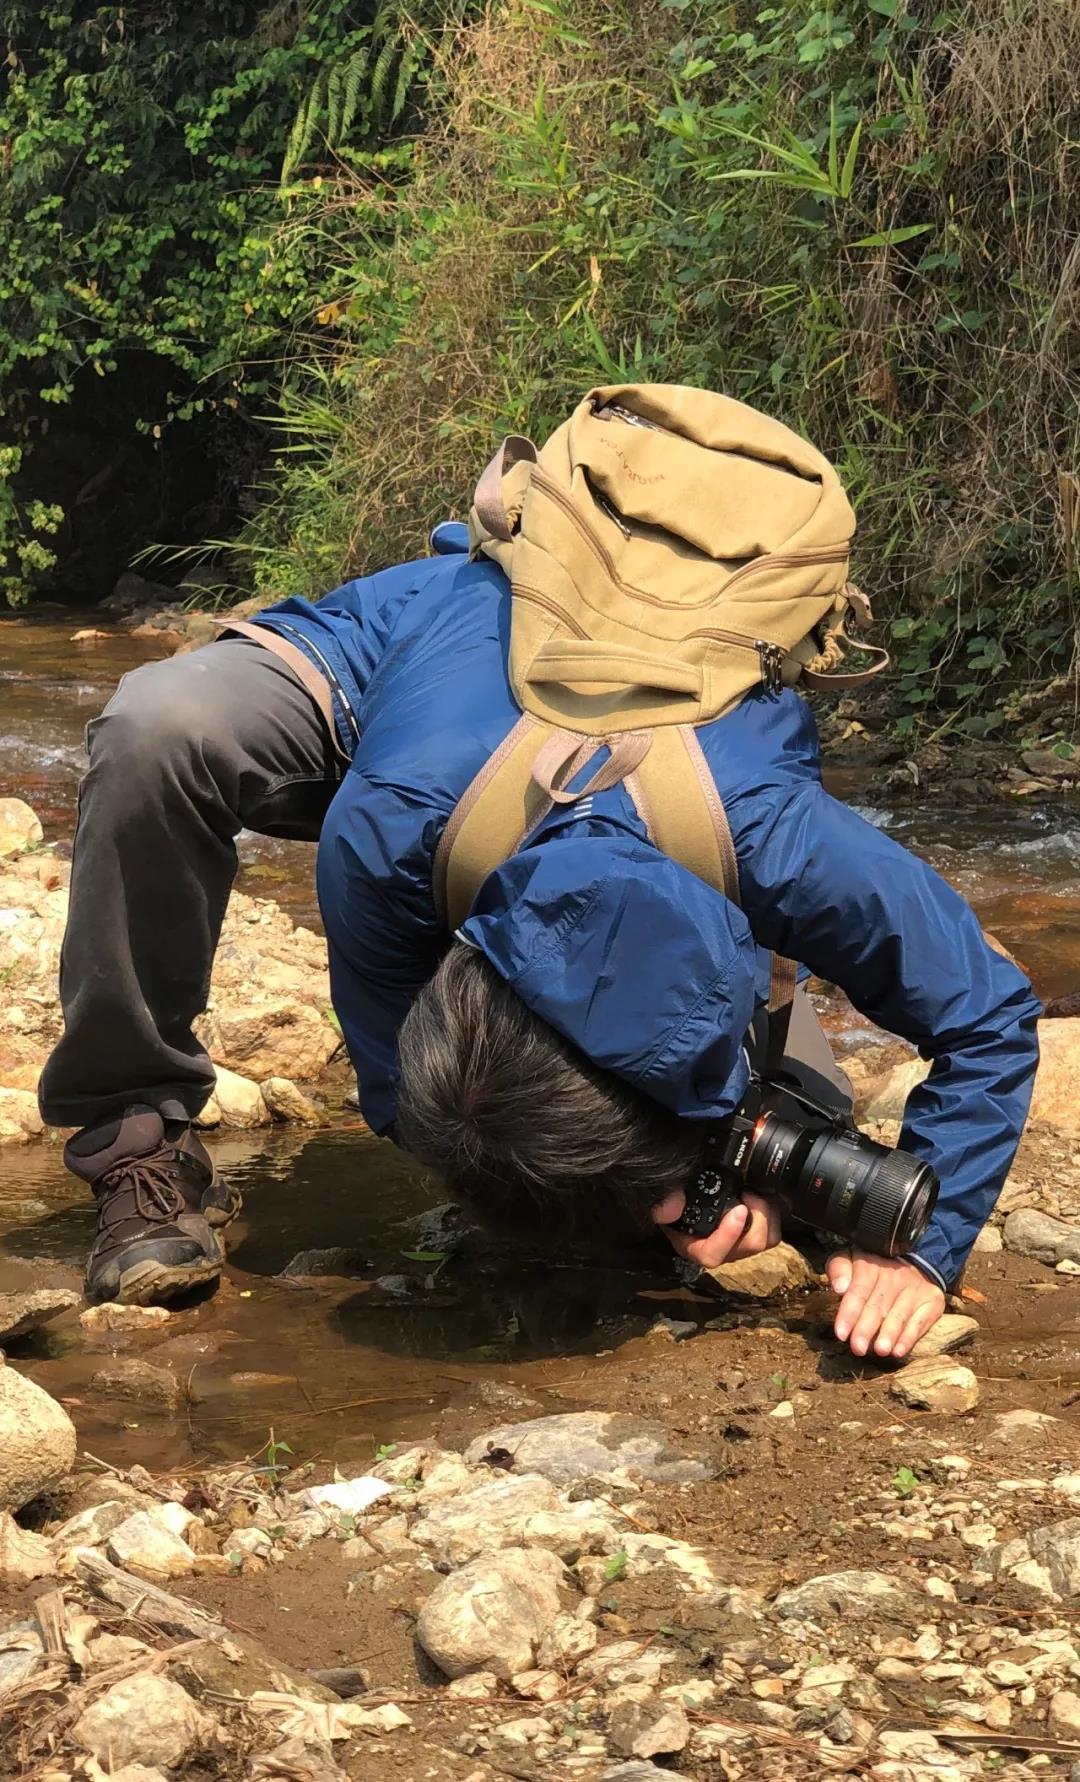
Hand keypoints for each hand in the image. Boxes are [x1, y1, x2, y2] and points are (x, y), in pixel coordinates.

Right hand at [652, 1189, 780, 1270]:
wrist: (686, 1198)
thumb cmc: (675, 1201)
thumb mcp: (663, 1200)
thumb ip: (663, 1202)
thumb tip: (671, 1207)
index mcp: (694, 1246)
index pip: (712, 1255)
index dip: (728, 1236)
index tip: (738, 1210)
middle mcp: (720, 1250)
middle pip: (749, 1247)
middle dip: (757, 1218)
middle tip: (749, 1193)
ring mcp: (739, 1243)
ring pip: (766, 1240)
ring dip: (767, 1215)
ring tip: (754, 1193)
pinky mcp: (753, 1233)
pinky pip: (773, 1231)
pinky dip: (773, 1213)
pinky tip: (761, 1196)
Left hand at [828, 1250, 945, 1358]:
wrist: (913, 1265)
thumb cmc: (873, 1272)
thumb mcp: (851, 1261)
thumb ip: (839, 1269)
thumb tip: (839, 1286)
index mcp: (870, 1265)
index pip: (859, 1290)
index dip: (849, 1313)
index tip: (841, 1333)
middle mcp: (894, 1275)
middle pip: (878, 1305)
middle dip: (866, 1328)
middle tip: (858, 1347)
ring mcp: (915, 1288)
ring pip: (899, 1315)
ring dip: (889, 1334)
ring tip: (880, 1350)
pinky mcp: (932, 1300)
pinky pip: (920, 1322)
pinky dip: (909, 1338)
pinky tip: (898, 1350)